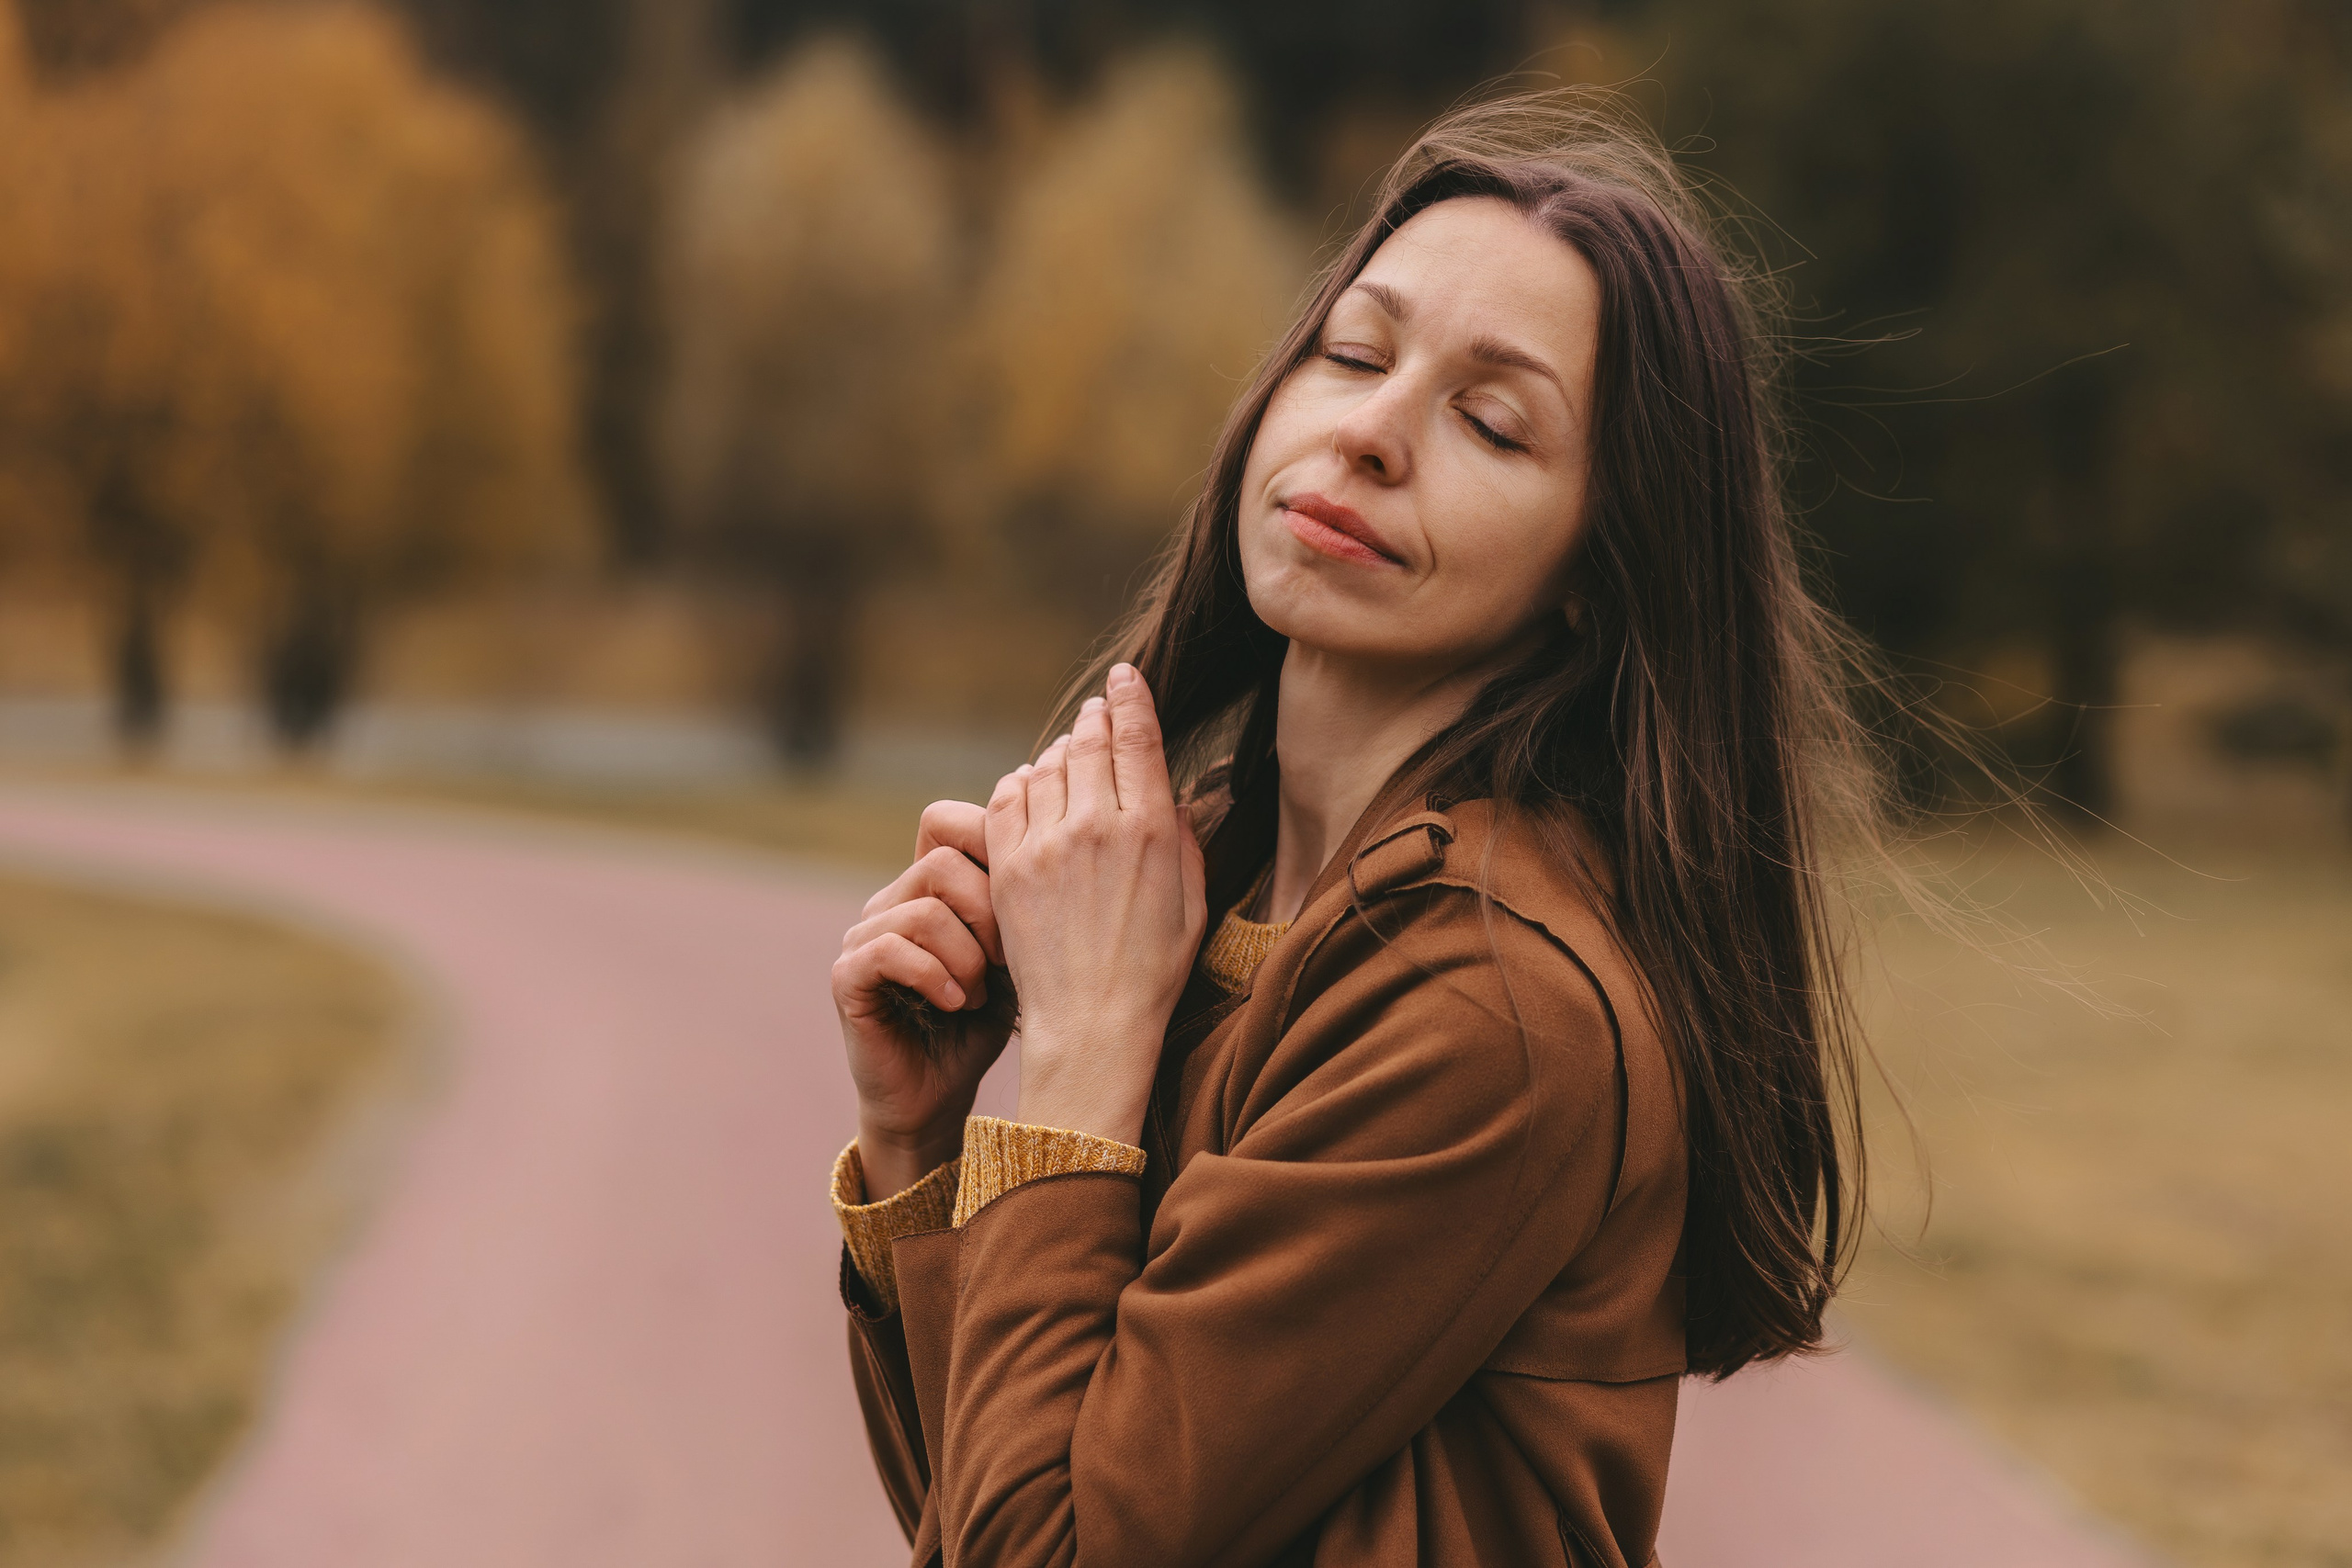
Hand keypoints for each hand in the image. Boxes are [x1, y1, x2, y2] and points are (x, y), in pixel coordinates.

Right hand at [834, 800, 1014, 1198]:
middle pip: (943, 861)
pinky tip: (956, 1004)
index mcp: (927, 885)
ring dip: (967, 955)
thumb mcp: (1016, 954)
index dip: (991, 848)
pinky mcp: (847, 976)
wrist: (939, 1096)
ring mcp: (863, 935)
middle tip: (1008, 960)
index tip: (1028, 902)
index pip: (947, 821)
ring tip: (979, 993)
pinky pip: (890, 949)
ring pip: (925, 907)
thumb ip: (1023, 901)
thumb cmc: (983, 1023)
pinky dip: (935, 976)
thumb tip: (1064, 843)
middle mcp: (890, 899)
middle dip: (990, 912)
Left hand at [986, 664, 1206, 1144]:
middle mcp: (1095, 826)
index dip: (1130, 697)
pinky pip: (1006, 798)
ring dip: (1058, 750)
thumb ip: (1183, 839)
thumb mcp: (1193, 902)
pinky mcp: (1007, 867)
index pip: (1136, 736)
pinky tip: (1030, 787)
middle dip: (1095, 719)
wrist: (1092, 1025)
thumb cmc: (1153, 971)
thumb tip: (1169, 795)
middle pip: (1089, 742)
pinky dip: (1019, 783)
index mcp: (1149, 830)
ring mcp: (1045, 844)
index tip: (1125, 678)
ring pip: (1045, 764)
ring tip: (1068, 752)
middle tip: (1097, 710)